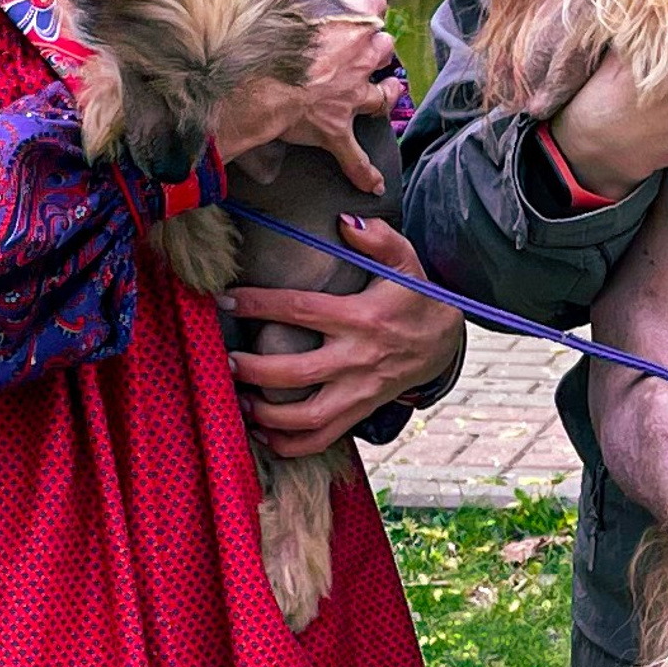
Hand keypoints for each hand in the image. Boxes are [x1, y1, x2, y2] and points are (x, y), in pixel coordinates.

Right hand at [218, 6, 396, 193]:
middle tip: (366, 48)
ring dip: (385, 93)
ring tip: (388, 93)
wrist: (248, 80)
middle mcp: (361, 57)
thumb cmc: (265, 28)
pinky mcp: (336, 129)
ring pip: (382, 95)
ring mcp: (351, 96)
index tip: (357, 0)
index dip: (365, 2)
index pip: (374, 3)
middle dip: (375, 47)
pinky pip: (354, 156)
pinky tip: (373, 185)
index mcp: (354, 18)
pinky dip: (363, 171)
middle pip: (383, 48)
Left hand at [226, 215, 460, 453]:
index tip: (225, 301)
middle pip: (294, 373)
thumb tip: (344, 221)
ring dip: (265, 414)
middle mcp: (357, 360)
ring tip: (238, 399)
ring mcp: (359, 393)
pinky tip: (262, 434)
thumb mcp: (406, 261)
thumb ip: (378, 238)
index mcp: (361, 319)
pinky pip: (322, 439)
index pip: (300, 311)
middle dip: (252, 369)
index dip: (258, 305)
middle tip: (223, 360)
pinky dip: (289, 445)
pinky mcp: (360, 412)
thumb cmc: (416, 299)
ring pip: (305, 417)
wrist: (444, 344)